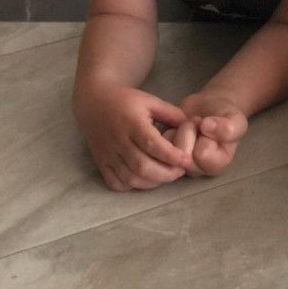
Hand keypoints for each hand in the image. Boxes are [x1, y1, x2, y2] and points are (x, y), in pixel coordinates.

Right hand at [74, 85, 189, 190]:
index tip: (186, 160)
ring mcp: (107, 154)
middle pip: (141, 166)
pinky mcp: (101, 163)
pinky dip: (131, 186)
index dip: (170, 155)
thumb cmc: (127, 101)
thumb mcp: (151, 101)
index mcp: (132, 123)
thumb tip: (193, 127)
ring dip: (151, 182)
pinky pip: (115, 183)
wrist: (94, 102)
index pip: (152, 144)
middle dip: (164, 173)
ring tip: (165, 176)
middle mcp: (118, 141)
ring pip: (129, 178)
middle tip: (179, 171)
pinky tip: (144, 179)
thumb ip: (172, 114)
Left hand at [164, 92, 247, 177]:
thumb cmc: (225, 116)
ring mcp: (179, 163)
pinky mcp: (164, 153)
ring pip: (168, 149)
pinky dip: (167, 129)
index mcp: (216, 165)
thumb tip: (207, 127)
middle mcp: (196, 169)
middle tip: (199, 123)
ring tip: (190, 124)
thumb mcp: (235, 120)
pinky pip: (157, 141)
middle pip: (182, 153)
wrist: (210, 106)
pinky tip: (177, 126)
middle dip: (190, 130)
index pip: (202, 154)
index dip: (205, 135)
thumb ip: (228, 127)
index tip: (211, 125)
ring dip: (178, 129)